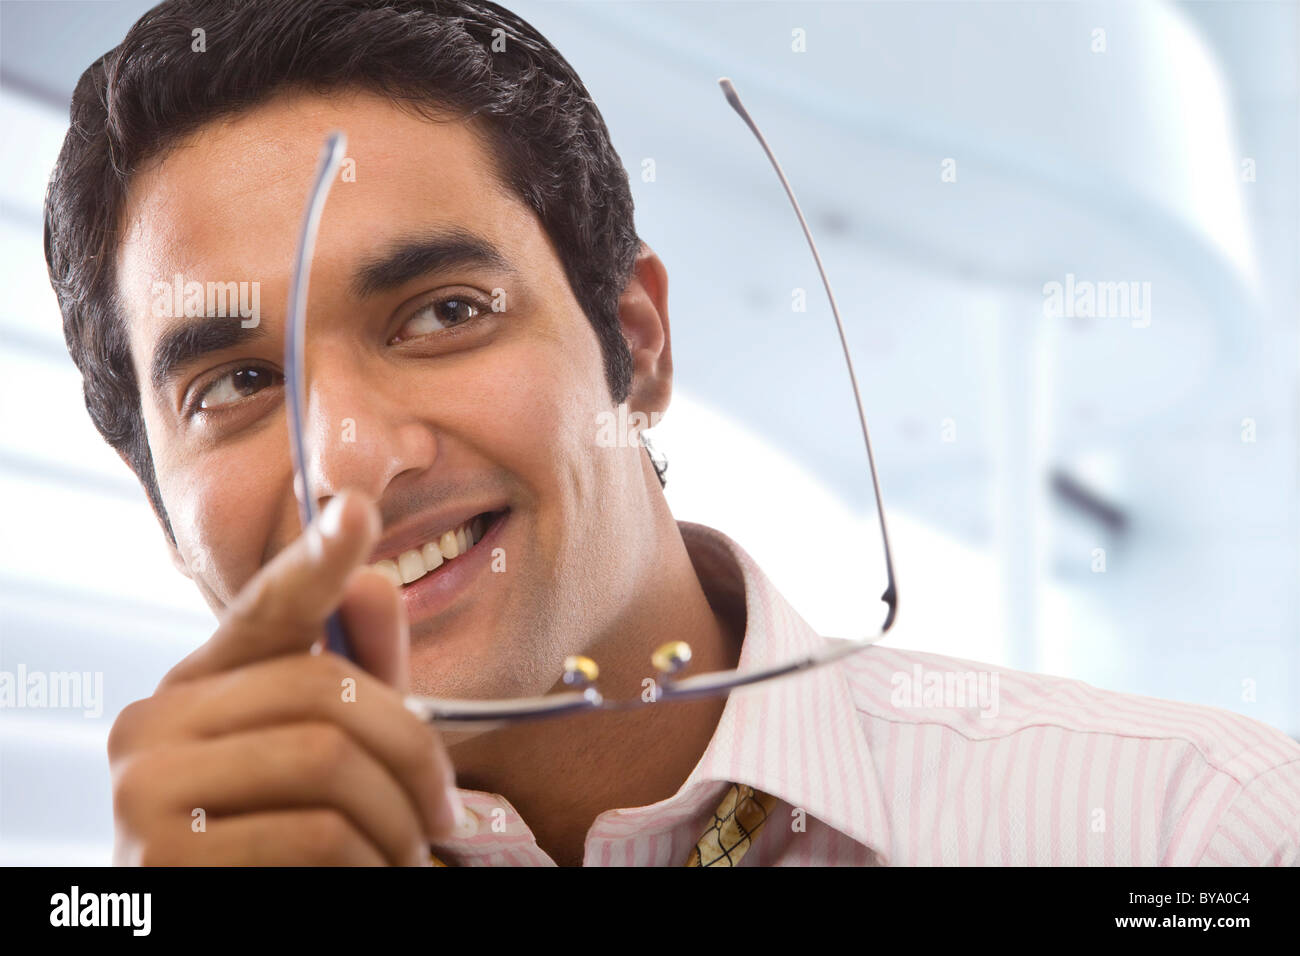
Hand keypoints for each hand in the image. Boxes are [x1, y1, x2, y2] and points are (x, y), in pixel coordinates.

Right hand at [107, 491, 461, 864]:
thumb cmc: (282, 840)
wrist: (223, 927)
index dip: (316, 561)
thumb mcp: (328, 754)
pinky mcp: (163, 863)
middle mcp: (150, 725)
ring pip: (329, 763)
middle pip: (329, 692)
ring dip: (399, 820)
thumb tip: (375, 578)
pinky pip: (316, 836)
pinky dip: (371, 865)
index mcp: (195, 687)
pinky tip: (371, 879)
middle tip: (445, 813)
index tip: (358, 508)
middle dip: (415, 755)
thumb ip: (357, 677)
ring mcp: (143, 792)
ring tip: (410, 855)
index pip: (263, 610)